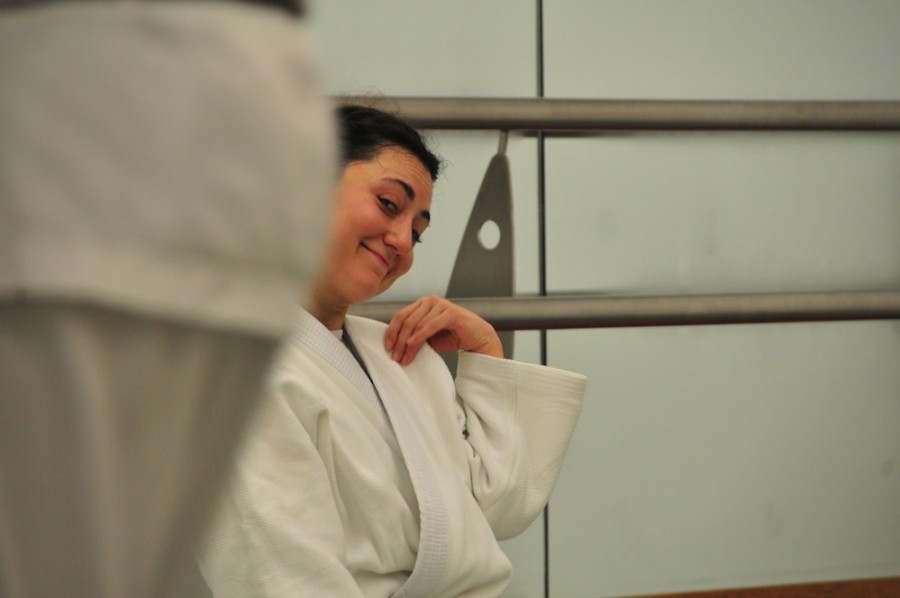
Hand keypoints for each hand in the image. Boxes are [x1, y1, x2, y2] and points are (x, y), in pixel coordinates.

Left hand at [384, 295, 503, 365]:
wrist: (477, 338)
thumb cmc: (452, 337)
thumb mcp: (428, 337)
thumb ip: (414, 336)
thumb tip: (395, 347)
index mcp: (421, 304)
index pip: (400, 316)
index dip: (392, 331)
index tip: (387, 347)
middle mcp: (429, 301)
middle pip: (407, 321)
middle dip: (399, 341)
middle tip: (395, 358)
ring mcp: (440, 305)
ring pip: (417, 325)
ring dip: (408, 344)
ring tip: (404, 358)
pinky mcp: (451, 312)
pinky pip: (431, 325)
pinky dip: (420, 335)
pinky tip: (413, 344)